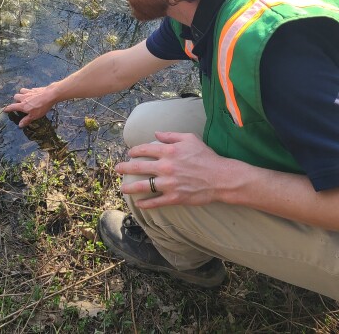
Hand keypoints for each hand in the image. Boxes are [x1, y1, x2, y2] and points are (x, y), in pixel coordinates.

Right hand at [3, 84, 58, 127]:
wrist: (50, 95)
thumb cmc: (42, 107)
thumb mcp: (34, 116)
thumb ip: (26, 120)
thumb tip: (19, 125)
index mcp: (23, 105)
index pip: (12, 107)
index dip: (8, 108)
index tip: (4, 110)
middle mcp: (24, 98)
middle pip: (15, 97)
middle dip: (16, 100)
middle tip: (19, 104)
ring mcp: (29, 92)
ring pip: (21, 91)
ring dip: (21, 94)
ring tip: (25, 98)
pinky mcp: (34, 89)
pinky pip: (28, 89)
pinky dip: (28, 92)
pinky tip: (33, 94)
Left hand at [116, 131, 239, 208]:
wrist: (220, 177)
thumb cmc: (206, 156)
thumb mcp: (190, 139)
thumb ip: (171, 136)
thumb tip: (156, 134)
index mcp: (168, 151)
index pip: (145, 149)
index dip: (135, 151)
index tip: (130, 153)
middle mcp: (166, 167)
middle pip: (139, 167)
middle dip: (126, 168)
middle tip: (118, 169)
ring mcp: (169, 183)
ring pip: (143, 186)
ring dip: (130, 188)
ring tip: (123, 189)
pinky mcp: (174, 197)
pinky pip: (156, 201)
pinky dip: (146, 203)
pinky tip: (139, 204)